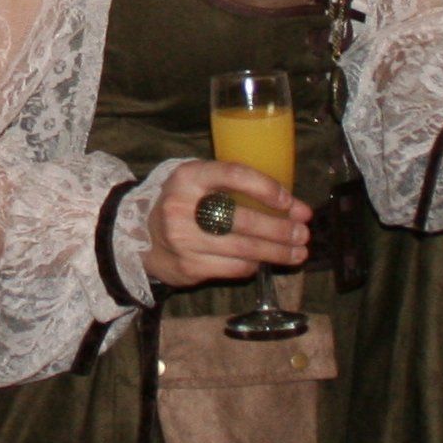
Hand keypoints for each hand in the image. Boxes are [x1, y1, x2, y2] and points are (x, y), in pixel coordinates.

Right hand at [141, 160, 309, 290]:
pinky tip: (264, 261)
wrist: (139, 238)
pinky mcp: (189, 267)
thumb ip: (232, 186)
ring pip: (243, 248)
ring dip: (277, 252)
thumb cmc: (184, 205)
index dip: (266, 188)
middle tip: (303, 233)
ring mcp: (184, 239)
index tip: (290, 203)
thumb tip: (289, 203)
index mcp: (188, 176)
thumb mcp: (198, 182)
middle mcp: (183, 206)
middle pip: (243, 219)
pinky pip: (234, 267)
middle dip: (280, 228)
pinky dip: (254, 265)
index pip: (234, 175)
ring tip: (298, 252)